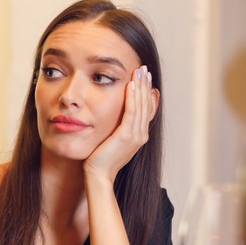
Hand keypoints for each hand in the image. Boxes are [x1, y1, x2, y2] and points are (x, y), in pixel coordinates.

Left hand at [84, 65, 158, 181]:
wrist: (98, 175)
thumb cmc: (100, 159)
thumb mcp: (112, 140)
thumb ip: (117, 128)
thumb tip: (114, 115)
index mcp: (139, 135)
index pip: (147, 109)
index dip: (147, 93)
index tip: (145, 78)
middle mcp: (141, 135)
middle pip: (146, 104)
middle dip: (146, 85)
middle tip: (145, 69)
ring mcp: (136, 136)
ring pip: (141, 105)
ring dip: (141, 87)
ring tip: (140, 71)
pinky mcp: (126, 136)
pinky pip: (131, 112)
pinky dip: (132, 97)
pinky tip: (131, 84)